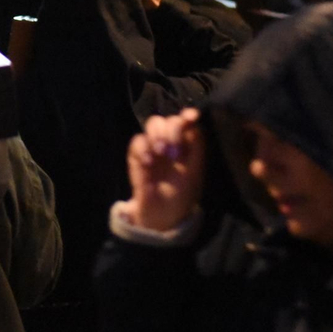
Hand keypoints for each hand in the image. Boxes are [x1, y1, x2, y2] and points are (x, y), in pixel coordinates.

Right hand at [121, 108, 204, 231]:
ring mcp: (152, 147)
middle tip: (174, 149)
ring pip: (152, 124)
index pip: (186, 122)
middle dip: (172, 129)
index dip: (187, 115)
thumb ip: (196, 145)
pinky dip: (143, 149)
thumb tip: (193, 120)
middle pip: (168, 119)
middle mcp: (169, 142)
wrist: (161, 216)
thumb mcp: (195, 171)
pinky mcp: (136, 156)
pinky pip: (137, 141)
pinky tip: (148, 163)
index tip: (190, 117)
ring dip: (158, 135)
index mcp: (186, 144)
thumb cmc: (181, 195)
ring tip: (161, 153)